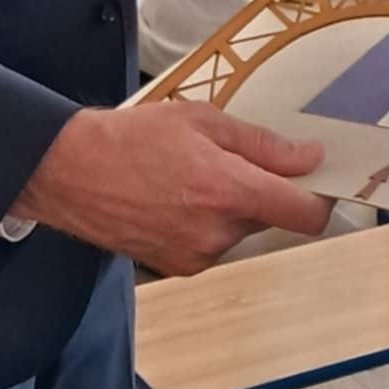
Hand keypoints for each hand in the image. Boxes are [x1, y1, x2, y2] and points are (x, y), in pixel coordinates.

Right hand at [11, 99, 332, 274]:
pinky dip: (206, 222)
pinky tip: (175, 197)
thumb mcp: (203, 121)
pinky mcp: (177, 266)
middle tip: (228, 159)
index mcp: (229, 191)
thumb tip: (308, 158)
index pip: (305, 215)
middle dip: (262, 191)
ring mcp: (196, 254)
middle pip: (271, 217)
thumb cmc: (131, 138)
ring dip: (231, 207)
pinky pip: (213, 243)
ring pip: (240, 230)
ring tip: (190, 176)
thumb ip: (262, 145)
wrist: (69, 172)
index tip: (319, 181)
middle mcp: (217, 232)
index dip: (320, 198)